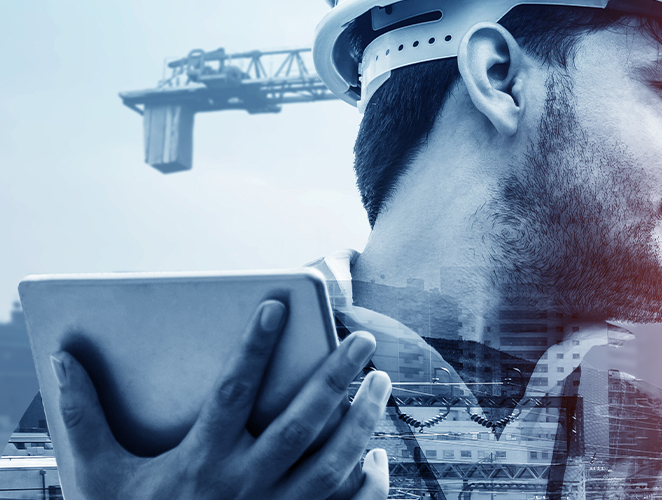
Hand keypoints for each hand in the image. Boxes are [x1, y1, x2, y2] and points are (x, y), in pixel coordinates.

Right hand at [50, 300, 393, 498]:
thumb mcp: (99, 474)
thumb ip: (84, 418)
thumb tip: (63, 360)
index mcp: (199, 463)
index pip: (233, 393)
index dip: (254, 348)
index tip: (276, 305)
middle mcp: (245, 486)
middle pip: (302, 424)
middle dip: (335, 378)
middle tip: (362, 339)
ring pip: (335, 462)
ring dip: (363, 420)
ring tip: (379, 382)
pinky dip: (367, 479)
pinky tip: (377, 452)